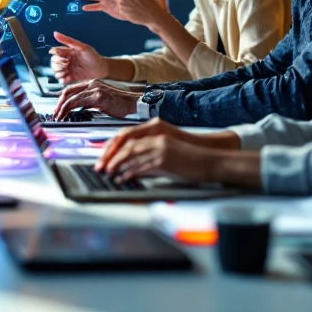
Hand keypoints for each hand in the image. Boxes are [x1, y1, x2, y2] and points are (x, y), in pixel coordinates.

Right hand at [49, 32, 108, 83]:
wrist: (101, 68)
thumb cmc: (92, 56)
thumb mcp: (81, 46)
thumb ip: (68, 40)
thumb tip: (55, 33)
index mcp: (67, 52)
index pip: (54, 53)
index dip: (56, 55)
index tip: (64, 57)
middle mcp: (66, 60)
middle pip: (53, 62)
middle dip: (58, 64)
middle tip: (67, 64)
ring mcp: (68, 69)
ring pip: (55, 71)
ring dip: (59, 72)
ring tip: (67, 71)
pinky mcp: (71, 78)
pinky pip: (61, 80)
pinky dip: (62, 79)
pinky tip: (68, 77)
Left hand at [52, 79, 139, 119]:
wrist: (136, 104)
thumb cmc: (123, 105)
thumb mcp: (104, 101)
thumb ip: (92, 102)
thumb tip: (81, 109)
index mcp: (94, 83)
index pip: (73, 89)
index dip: (63, 98)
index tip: (59, 108)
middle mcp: (93, 83)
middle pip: (68, 91)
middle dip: (59, 103)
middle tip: (55, 113)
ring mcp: (95, 89)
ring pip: (71, 96)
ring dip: (61, 107)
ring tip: (58, 116)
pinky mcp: (98, 96)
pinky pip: (77, 101)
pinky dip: (67, 108)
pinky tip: (64, 115)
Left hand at [97, 125, 218, 183]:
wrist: (210, 161)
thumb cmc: (191, 159)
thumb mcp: (168, 153)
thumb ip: (151, 157)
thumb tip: (134, 167)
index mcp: (156, 133)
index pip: (128, 136)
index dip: (113, 146)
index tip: (104, 156)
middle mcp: (157, 138)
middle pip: (126, 145)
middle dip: (110, 156)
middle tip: (101, 166)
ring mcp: (160, 148)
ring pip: (131, 155)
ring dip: (117, 165)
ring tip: (108, 173)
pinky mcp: (165, 160)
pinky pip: (142, 166)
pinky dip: (130, 172)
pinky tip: (123, 178)